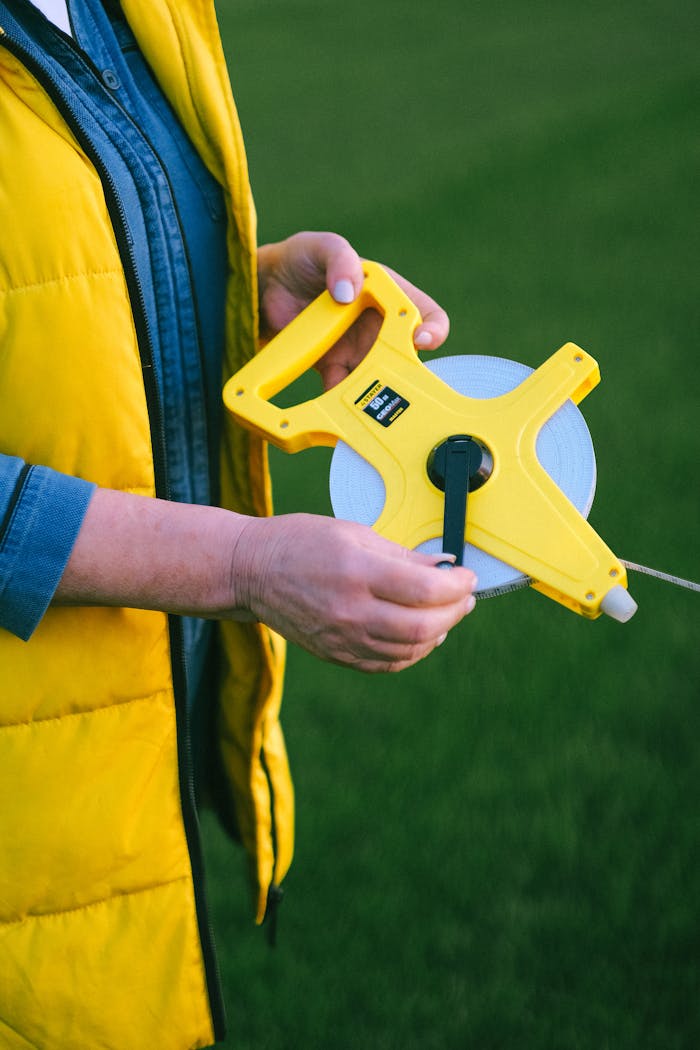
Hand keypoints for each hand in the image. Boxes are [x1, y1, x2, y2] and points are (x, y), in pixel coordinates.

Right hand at [230, 512, 476, 672]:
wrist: (252, 571)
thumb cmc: (300, 542)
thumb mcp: (355, 533)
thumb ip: (403, 555)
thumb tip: (444, 566)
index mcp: (356, 571)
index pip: (424, 590)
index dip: (457, 586)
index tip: (467, 577)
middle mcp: (350, 610)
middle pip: (422, 627)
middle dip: (455, 612)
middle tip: (465, 597)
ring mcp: (341, 637)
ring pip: (408, 651)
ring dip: (438, 634)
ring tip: (446, 615)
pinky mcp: (335, 654)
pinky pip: (386, 664)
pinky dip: (412, 653)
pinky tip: (421, 636)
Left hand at [257, 232, 449, 389]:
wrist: (265, 287)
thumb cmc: (300, 259)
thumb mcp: (321, 246)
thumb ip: (339, 258)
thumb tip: (348, 293)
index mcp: (386, 294)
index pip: (424, 313)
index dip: (432, 329)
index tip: (420, 340)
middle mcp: (377, 326)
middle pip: (405, 355)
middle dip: (405, 373)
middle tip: (394, 382)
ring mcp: (356, 350)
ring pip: (376, 378)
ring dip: (373, 392)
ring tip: (365, 402)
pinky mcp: (333, 367)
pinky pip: (342, 389)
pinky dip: (341, 404)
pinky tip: (334, 409)